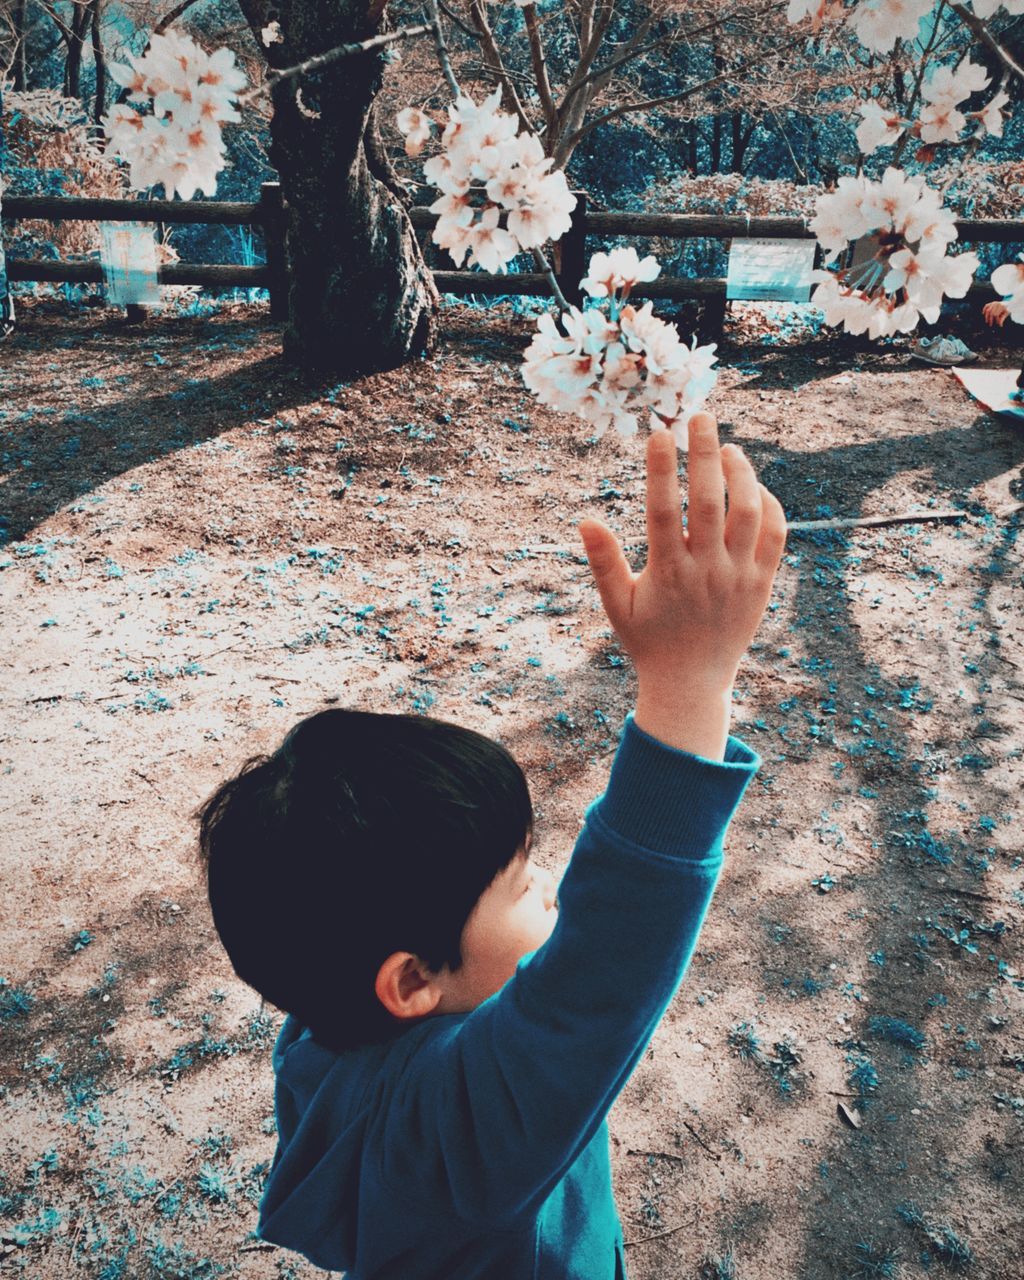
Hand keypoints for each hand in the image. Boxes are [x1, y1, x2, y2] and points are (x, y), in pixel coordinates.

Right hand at [578, 413, 786, 699]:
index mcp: (667, 573)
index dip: (662, 468)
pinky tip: (751, 485)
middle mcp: (706, 571)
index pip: (664, 509)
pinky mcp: (762, 583)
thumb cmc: (647, 642)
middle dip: (706, 453)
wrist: (692, 684)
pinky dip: (767, 504)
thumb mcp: (617, 605)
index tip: (660, 433)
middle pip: (710, 500)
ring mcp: (739, 576)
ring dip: (740, 474)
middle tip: (700, 416)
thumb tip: (585, 520)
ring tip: (728, 448)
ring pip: (748, 512)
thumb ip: (603, 562)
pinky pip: (774, 534)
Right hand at [983, 300, 1009, 327]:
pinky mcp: (991, 303)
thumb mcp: (1006, 314)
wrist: (1008, 303)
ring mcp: (993, 303)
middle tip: (990, 324)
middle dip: (990, 320)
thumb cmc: (1007, 309)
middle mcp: (997, 304)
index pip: (996, 315)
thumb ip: (1002, 319)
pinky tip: (983, 313)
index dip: (996, 320)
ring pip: (988, 310)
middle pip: (991, 313)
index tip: (997, 324)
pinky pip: (986, 306)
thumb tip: (1000, 325)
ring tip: (987, 321)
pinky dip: (984, 309)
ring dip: (986, 317)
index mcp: (1001, 306)